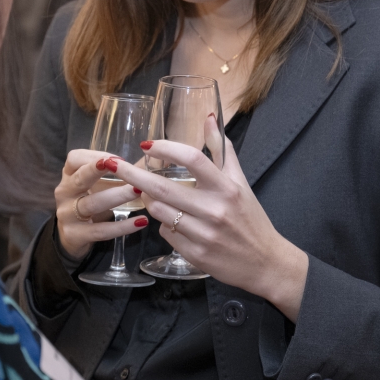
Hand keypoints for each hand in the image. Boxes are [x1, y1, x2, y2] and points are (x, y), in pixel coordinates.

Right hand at [54, 149, 149, 260]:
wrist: (71, 237)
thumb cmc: (89, 202)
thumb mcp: (94, 185)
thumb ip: (113, 174)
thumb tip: (147, 164)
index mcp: (68, 176)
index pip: (74, 158)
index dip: (95, 155)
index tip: (118, 159)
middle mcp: (64, 193)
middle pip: (80, 178)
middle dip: (99, 170)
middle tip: (122, 165)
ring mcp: (67, 215)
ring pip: (92, 204)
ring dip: (117, 196)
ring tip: (138, 191)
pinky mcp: (75, 235)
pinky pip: (101, 230)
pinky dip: (122, 226)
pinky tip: (141, 221)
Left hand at [111, 116, 309, 320]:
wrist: (265, 262)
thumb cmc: (251, 218)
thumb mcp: (240, 182)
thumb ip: (222, 149)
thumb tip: (210, 117)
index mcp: (227, 188)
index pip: (193, 159)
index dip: (166, 148)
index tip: (147, 144)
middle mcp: (215, 210)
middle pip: (164, 188)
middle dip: (133, 175)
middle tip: (114, 165)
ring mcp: (204, 234)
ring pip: (159, 212)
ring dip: (150, 201)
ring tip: (151, 194)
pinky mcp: (195, 255)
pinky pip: (166, 234)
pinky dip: (164, 225)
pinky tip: (172, 222)